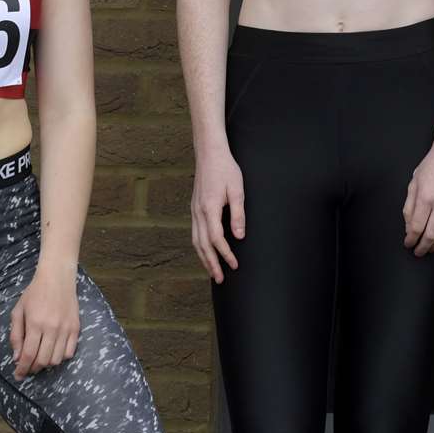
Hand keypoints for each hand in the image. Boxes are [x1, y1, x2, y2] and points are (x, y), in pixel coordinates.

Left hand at [9, 263, 80, 379]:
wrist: (57, 278)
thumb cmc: (34, 293)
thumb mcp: (18, 311)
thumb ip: (16, 335)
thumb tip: (17, 357)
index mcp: (35, 324)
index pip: (28, 355)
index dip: (22, 369)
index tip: (18, 375)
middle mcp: (52, 328)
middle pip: (43, 360)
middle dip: (33, 368)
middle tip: (28, 367)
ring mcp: (66, 329)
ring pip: (57, 359)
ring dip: (47, 364)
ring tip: (40, 358)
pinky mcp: (76, 327)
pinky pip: (70, 352)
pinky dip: (61, 357)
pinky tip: (54, 351)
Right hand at [191, 143, 245, 282]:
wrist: (209, 153)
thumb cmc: (226, 169)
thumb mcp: (237, 190)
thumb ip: (238, 214)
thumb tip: (239, 237)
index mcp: (210, 208)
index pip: (216, 239)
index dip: (225, 254)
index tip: (234, 264)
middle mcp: (198, 212)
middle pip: (202, 245)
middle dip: (211, 264)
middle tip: (221, 279)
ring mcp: (194, 211)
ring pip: (196, 241)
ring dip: (204, 258)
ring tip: (212, 272)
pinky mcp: (194, 208)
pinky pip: (194, 233)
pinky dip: (199, 247)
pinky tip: (205, 252)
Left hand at [403, 144, 433, 255]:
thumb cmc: (432, 165)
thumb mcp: (414, 182)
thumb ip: (410, 205)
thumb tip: (409, 226)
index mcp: (425, 197)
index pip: (416, 227)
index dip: (411, 239)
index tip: (408, 243)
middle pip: (431, 235)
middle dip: (423, 247)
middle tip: (418, 251)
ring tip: (431, 247)